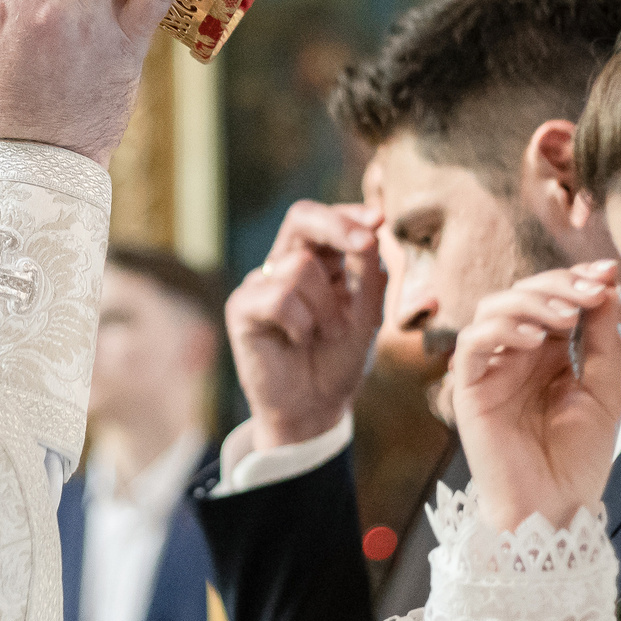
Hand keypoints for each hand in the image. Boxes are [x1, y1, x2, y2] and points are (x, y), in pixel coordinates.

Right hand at [227, 201, 386, 449]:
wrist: (315, 407)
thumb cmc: (339, 358)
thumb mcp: (368, 315)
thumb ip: (371, 274)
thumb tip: (372, 231)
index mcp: (321, 260)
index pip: (330, 218)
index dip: (351, 213)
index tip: (379, 221)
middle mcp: (287, 263)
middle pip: (301, 217)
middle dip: (336, 225)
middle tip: (364, 243)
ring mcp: (262, 282)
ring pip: (300, 267)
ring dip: (327, 308)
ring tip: (327, 334)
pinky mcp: (241, 306)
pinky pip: (278, 297)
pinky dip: (300, 323)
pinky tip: (299, 340)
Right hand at [447, 261, 620, 531]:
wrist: (555, 508)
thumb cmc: (579, 459)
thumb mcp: (605, 392)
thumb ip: (603, 341)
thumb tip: (607, 287)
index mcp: (548, 353)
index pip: (553, 298)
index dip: (576, 279)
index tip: (607, 272)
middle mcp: (515, 355)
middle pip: (522, 294)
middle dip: (558, 284)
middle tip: (590, 292)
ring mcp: (490, 370)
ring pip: (492, 308)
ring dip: (531, 302)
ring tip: (567, 317)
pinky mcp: (470, 389)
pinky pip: (472, 343)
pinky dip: (501, 331)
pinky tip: (535, 341)